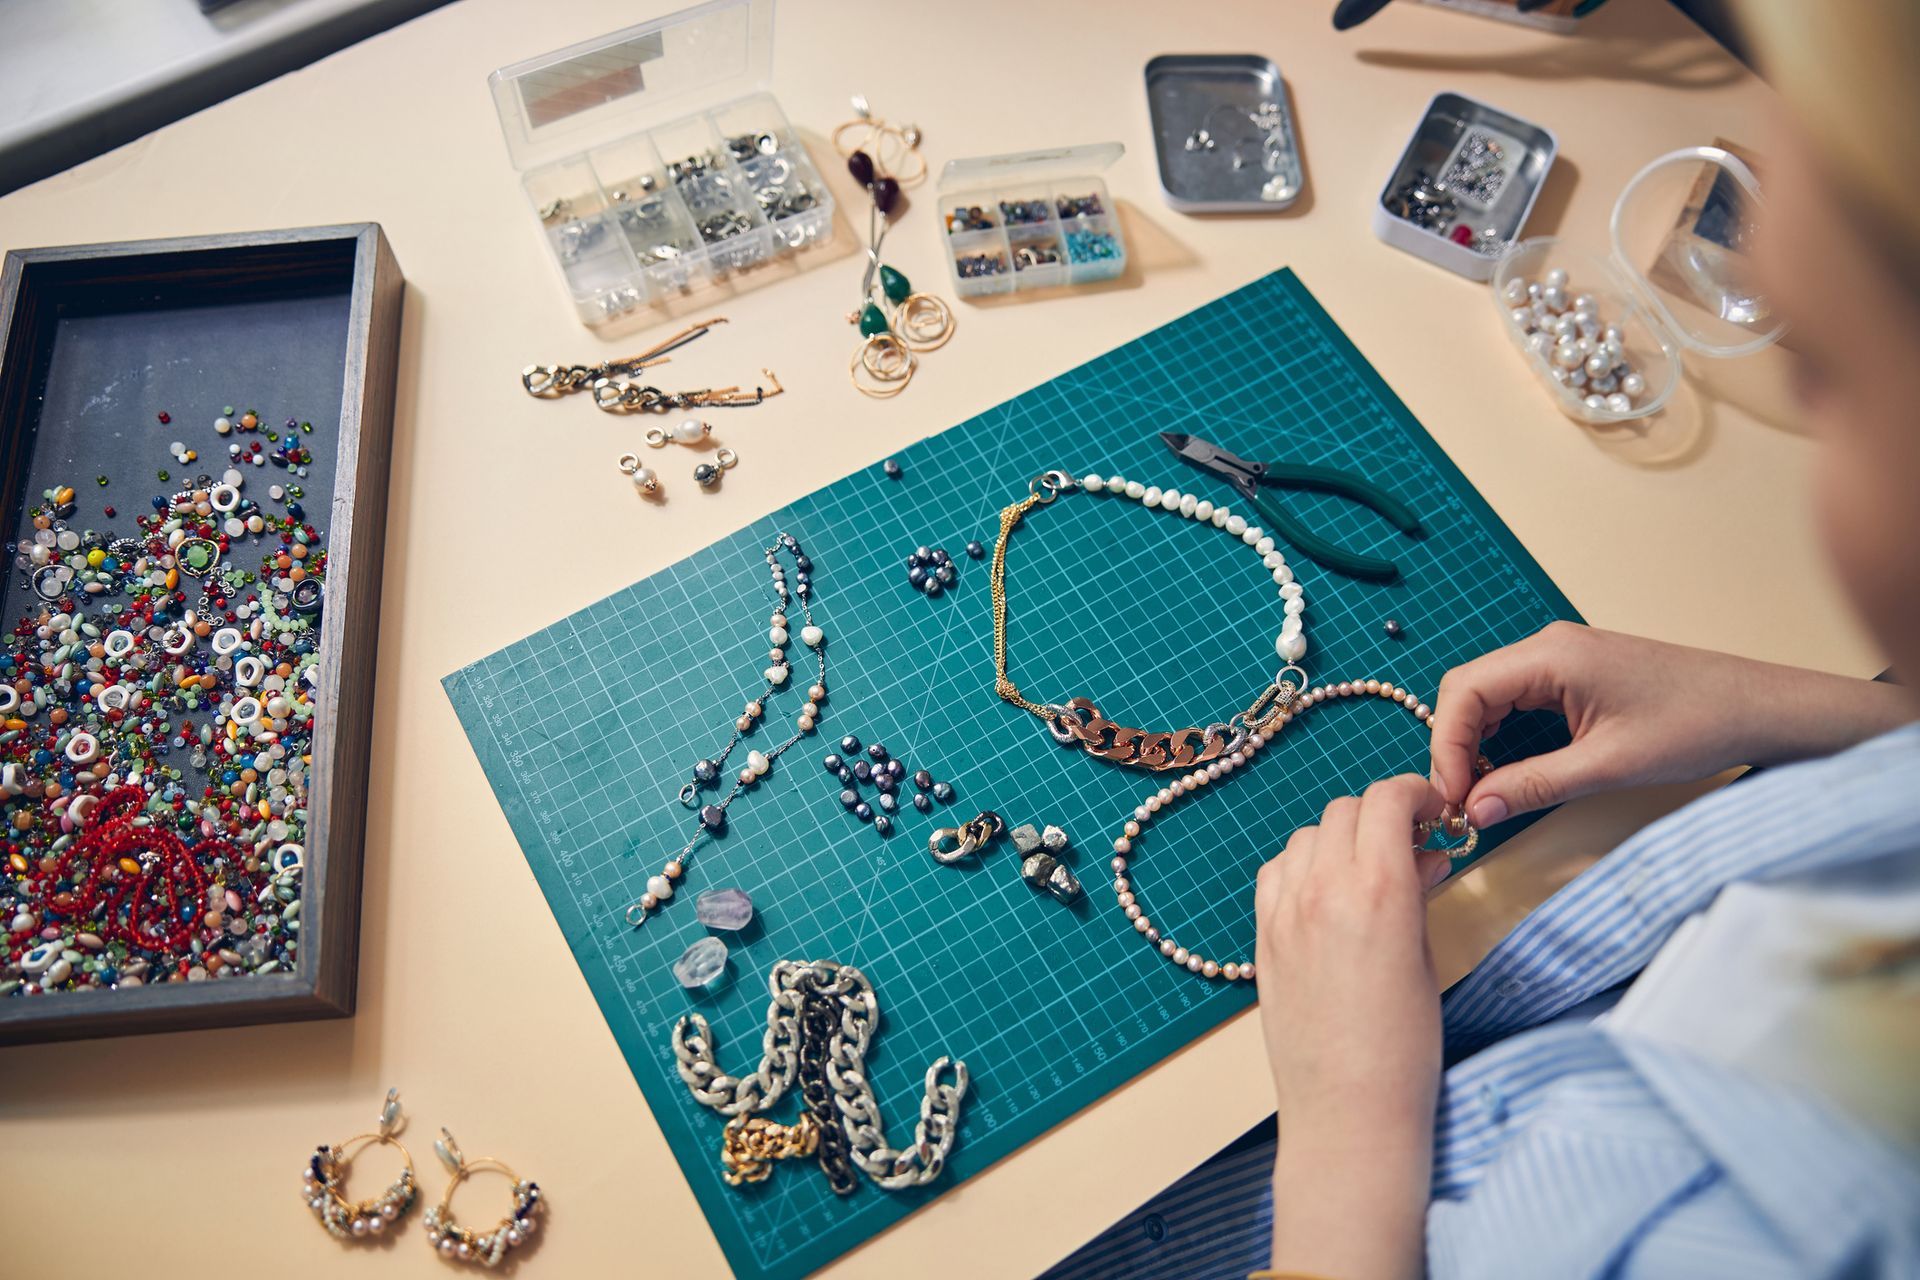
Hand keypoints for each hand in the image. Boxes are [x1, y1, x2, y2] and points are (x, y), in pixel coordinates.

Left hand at [1256, 775, 1445, 1279]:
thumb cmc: (1404, 1046)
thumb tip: (1421, 854)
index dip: (1414, 794)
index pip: (1386, 799)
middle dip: (1380, 814)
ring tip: (1368, 869)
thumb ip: (1417, 893)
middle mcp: (1323, 889)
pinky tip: (1326, 893)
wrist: (1348, 1110)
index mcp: (1378, 889)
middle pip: (1344, 809)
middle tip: (1407, 840)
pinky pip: (1276, 872)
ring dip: (1339, 838)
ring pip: (1306, 835)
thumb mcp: (1425, 958)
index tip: (1431, 810)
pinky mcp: (1261, 937)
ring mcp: (1284, 911)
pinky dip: (1302, 866)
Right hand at [1430, 622, 1914, 826]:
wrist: (1759, 707)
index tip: (1452, 796)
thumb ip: (1533, 786)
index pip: (1464, 692)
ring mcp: (1561, 657)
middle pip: (1468, 689)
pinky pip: (1516, 698)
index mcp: (1551, 656)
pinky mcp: (1575, 672)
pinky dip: (1501, 733)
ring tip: (1482, 790)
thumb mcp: (1607, 766)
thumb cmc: (1694, 726)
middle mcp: (1548, 646)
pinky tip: (1508, 768)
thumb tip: (1475, 811)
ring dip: (1476, 741)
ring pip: (1489, 694)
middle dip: (1455, 744)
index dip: (1447, 746)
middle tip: (1461, 798)